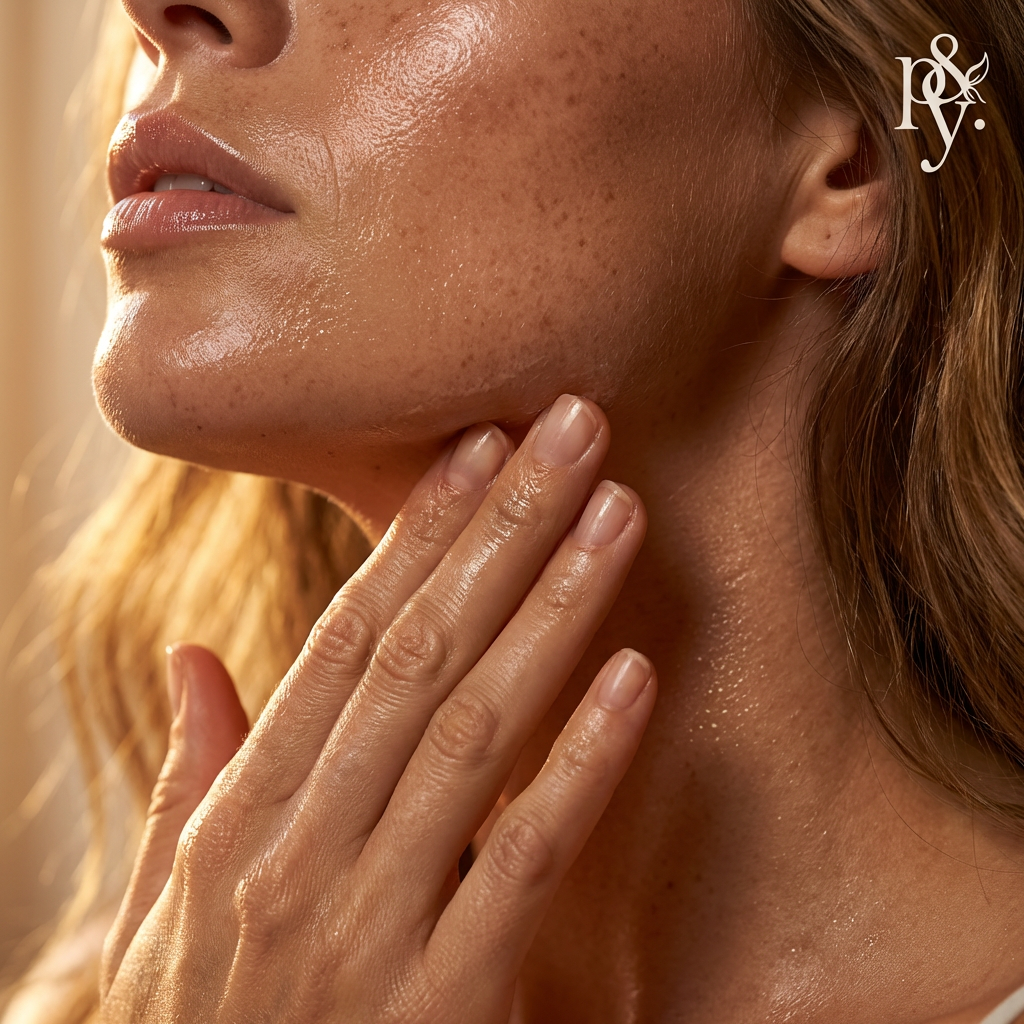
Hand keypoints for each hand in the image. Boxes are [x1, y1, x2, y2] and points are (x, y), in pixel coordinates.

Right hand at [99, 395, 655, 1022]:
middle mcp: (298, 852)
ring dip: (554, 610)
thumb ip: (194, 776)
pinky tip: (637, 675)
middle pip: (419, 654)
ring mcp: (368, 928)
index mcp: (238, 818)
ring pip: (474, 732)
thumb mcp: (169, 908)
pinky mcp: (442, 1007)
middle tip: (573, 428)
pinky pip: (521, 861)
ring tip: (618, 513)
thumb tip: (194, 660)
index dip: (417, 535)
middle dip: (504, 530)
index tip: (479, 445)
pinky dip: (580, 763)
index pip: (344, 639)